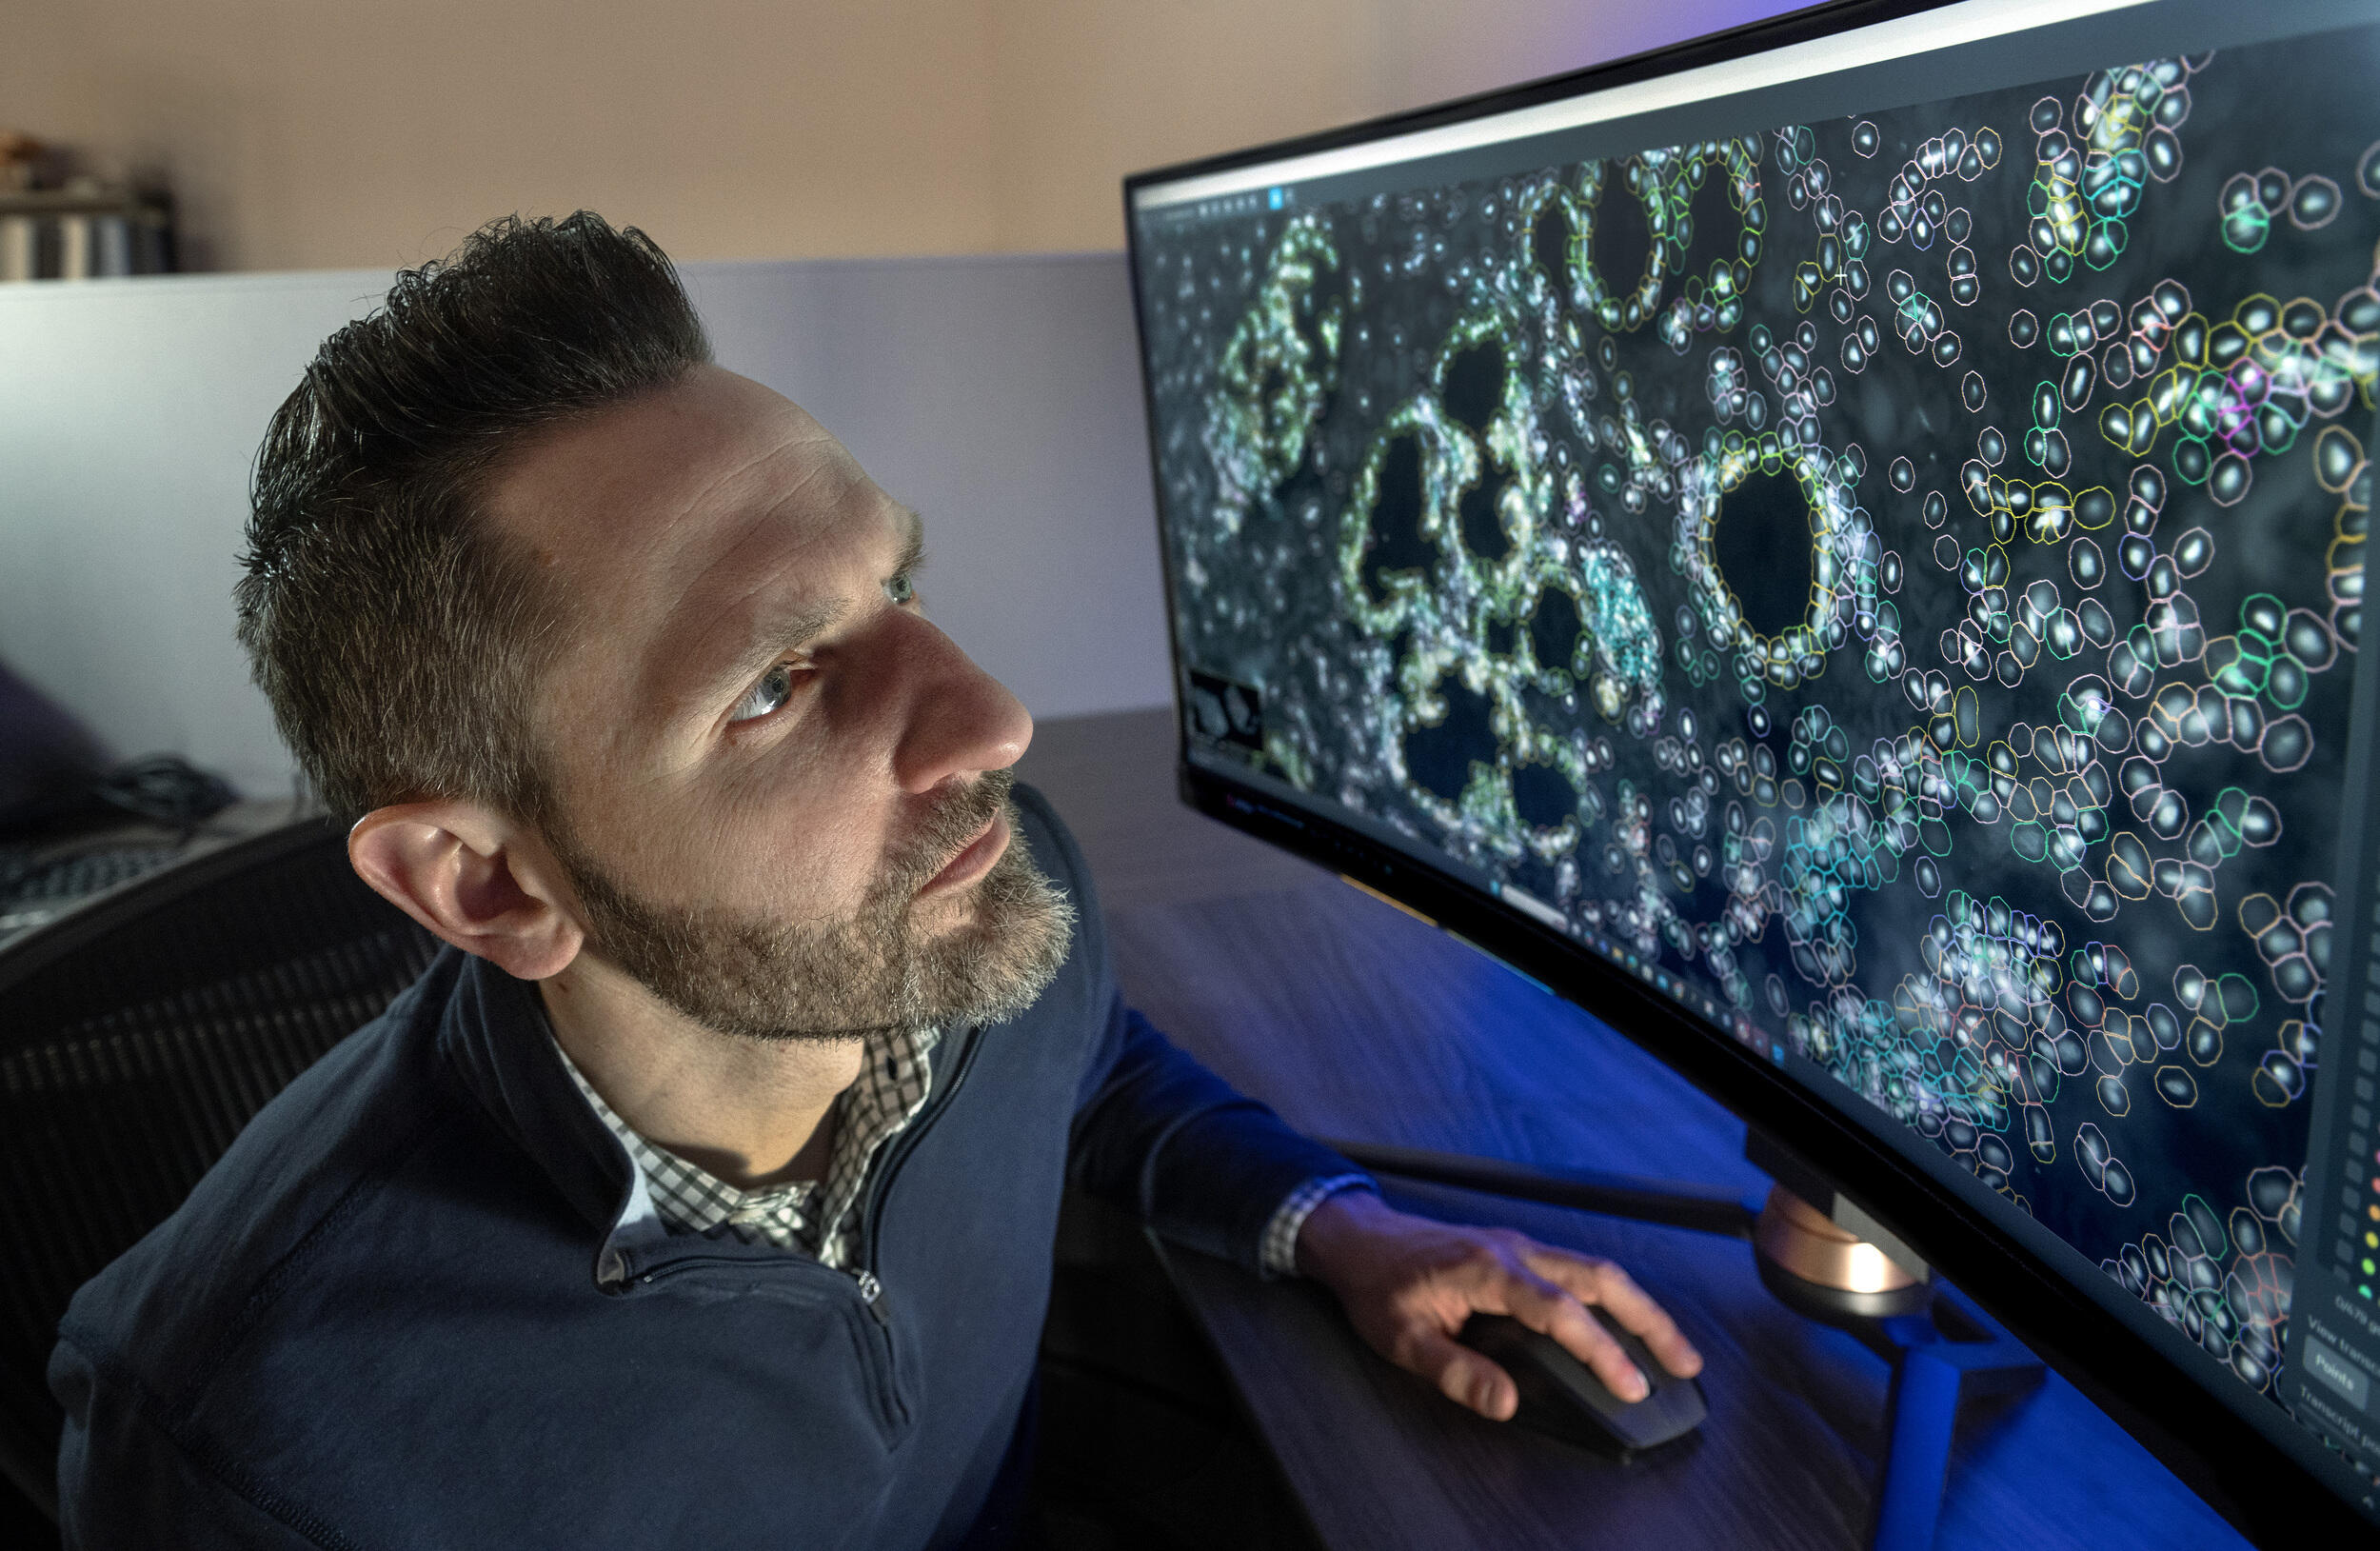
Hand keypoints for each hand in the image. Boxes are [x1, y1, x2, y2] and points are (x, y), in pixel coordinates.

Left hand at [1293, 1188, 1702, 1421]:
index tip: (1630, 1386)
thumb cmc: (1377, 1285)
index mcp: (1486, 1269)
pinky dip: (1615, 1296)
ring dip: (1640, 1307)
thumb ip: (1454, 1372)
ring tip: (1674, 1349)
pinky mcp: (1521, 1249)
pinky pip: (1580, 1268)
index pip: (1559, 1312)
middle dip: (1648, 1321)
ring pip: (1597, 1269)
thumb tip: (1507, 1403)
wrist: (1359, 1238)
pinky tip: (1629, 1323)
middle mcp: (1514, 1249)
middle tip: (1684, 1363)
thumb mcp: (1401, 1339)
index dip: (1599, 1350)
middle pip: (1600, 1278)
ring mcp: (1521, 1244)